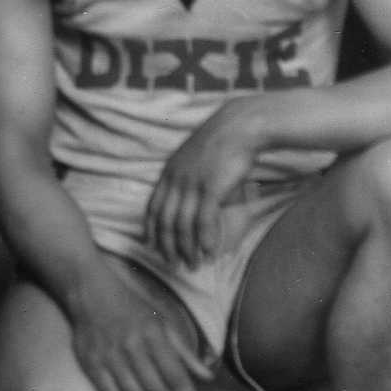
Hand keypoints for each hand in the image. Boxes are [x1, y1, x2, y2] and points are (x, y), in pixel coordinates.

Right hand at [69, 274, 210, 390]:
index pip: (174, 375)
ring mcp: (109, 357)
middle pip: (156, 390)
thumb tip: (207, 377)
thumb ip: (185, 352)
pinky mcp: (91, 364)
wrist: (90, 294)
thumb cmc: (131, 308)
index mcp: (153, 336)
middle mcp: (131, 348)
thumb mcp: (163, 323)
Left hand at [146, 102, 264, 269]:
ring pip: (183, 224)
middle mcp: (176, 179)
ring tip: (192, 265)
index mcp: (169, 172)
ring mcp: (193, 183)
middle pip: (165, 220)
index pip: (152, 207)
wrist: (240, 126)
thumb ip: (187, 179)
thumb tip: (191, 201)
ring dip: (186, 248)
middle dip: (167, 246)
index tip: (152, 247)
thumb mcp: (194, 159)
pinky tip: (208, 252)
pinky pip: (204, 220)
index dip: (151, 230)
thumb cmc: (221, 143)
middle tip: (172, 265)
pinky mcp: (212, 187)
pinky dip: (204, 239)